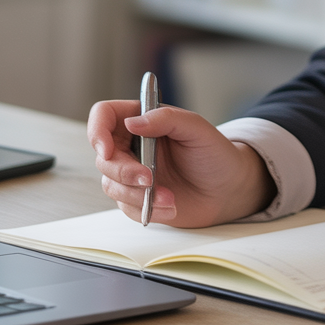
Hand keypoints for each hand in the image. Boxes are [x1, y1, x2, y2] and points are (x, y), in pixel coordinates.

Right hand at [87, 101, 275, 226]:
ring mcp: (132, 172)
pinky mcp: (136, 198)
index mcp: (143, 119)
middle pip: (103, 155)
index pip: (104, 115)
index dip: (97, 130)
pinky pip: (125, 207)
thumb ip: (166, 119)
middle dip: (123, 171)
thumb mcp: (197, 128)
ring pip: (111, 183)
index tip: (106, 150)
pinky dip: (146, 209)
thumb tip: (133, 122)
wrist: (227, 190)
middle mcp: (133, 144)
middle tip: (149, 179)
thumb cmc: (215, 154)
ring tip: (169, 197)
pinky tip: (171, 207)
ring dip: (137, 194)